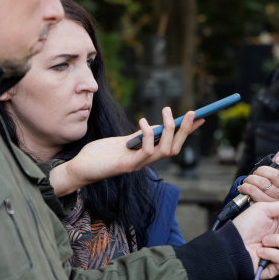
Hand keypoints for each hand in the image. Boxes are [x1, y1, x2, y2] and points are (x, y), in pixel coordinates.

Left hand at [50, 107, 202, 195]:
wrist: (79, 168)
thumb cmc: (98, 154)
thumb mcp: (122, 141)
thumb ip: (139, 136)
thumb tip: (156, 126)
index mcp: (147, 155)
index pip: (174, 143)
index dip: (187, 132)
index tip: (199, 117)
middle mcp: (146, 161)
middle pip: (175, 148)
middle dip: (185, 131)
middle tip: (192, 112)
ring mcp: (138, 164)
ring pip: (165, 150)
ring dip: (170, 130)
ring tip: (167, 111)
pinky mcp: (127, 166)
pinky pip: (146, 151)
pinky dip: (148, 134)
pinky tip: (144, 121)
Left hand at [237, 145, 278, 203]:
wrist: (259, 200)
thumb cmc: (269, 184)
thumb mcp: (275, 171)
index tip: (278, 160)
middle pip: (275, 175)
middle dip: (261, 170)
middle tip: (257, 172)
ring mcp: (277, 200)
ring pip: (263, 183)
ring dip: (251, 179)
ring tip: (249, 179)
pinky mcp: (266, 206)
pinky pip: (254, 192)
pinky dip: (246, 187)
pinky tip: (245, 187)